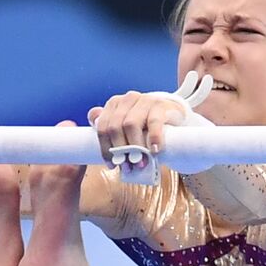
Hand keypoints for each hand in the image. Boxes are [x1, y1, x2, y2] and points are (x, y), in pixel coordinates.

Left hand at [86, 71, 214, 170]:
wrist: (172, 115)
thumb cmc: (145, 125)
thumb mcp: (126, 126)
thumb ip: (110, 129)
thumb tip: (92, 129)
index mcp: (114, 104)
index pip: (102, 127)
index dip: (105, 148)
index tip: (112, 164)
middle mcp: (127, 99)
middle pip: (115, 126)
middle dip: (120, 150)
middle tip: (127, 166)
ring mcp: (144, 100)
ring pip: (131, 124)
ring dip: (134, 147)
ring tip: (140, 162)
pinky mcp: (160, 105)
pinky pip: (154, 122)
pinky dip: (153, 138)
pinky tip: (155, 150)